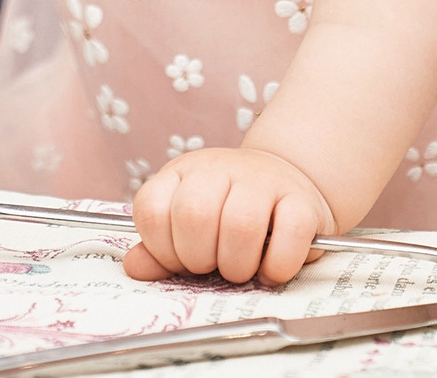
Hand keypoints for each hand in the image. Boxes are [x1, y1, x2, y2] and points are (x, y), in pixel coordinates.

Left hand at [125, 146, 334, 285]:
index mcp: (183, 173)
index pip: (151, 209)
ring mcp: (262, 179)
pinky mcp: (301, 199)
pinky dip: (278, 264)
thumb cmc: (231, 213)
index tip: (180, 260)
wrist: (287, 183)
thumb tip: (135, 267)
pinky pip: (290, 233)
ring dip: (238, 265)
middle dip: (199, 258)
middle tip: (213, 265)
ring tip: (242, 269)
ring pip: (240, 225)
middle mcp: (220, 168)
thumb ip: (160, 249)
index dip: (162, 248)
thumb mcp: (187, 225)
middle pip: (194, 216)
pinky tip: (272, 268)